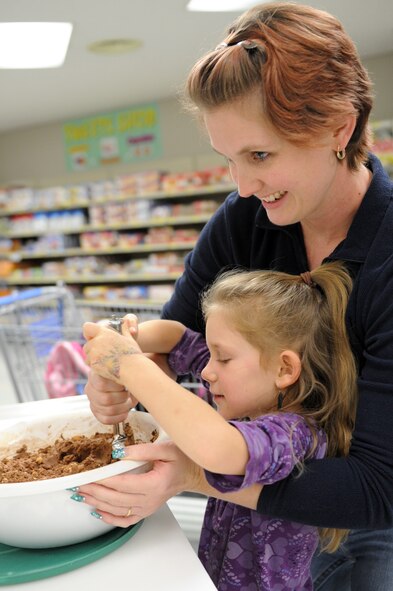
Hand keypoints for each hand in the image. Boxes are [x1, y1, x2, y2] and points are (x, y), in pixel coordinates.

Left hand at [78, 441, 202, 526]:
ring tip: (82, 496)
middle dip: (95, 492)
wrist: (192, 473)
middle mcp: (150, 500)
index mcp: (155, 484)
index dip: (104, 481)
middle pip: (117, 499)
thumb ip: (143, 449)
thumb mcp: (165, 448)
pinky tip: (98, 513)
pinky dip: (111, 519)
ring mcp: (148, 508)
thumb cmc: (182, 459)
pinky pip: (126, 520)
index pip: (123, 484)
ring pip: (118, 510)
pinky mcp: (146, 511)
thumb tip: (119, 451)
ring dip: (98, 504)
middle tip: (78, 485)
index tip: (89, 476)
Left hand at [83, 321, 141, 382]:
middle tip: (103, 354)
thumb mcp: (129, 339)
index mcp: (105, 333)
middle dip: (92, 350)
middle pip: (87, 345)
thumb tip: (125, 322)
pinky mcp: (94, 364)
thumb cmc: (132, 353)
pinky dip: (95, 366)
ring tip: (106, 362)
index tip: (93, 338)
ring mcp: (94, 353)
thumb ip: (125, 330)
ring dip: (93, 359)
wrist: (132, 369)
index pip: (87, 327)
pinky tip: (105, 367)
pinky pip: (90, 365)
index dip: (89, 333)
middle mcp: (97, 342)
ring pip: (87, 356)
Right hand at [84, 369, 136, 424]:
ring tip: (129, 401)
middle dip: (122, 398)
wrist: (123, 381)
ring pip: (108, 410)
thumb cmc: (125, 373)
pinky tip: (125, 411)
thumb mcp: (125, 367)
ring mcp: (92, 402)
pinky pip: (106, 419)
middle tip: (129, 394)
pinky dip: (119, 417)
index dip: (116, 387)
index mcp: (95, 374)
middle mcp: (90, 388)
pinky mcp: (96, 413)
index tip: (125, 384)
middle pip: (106, 399)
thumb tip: (132, 378)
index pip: (102, 384)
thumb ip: (126, 369)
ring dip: (123, 407)